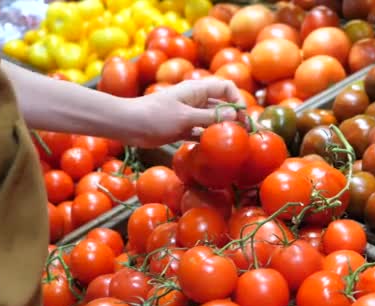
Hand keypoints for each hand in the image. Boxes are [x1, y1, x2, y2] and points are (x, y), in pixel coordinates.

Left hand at [125, 79, 244, 146]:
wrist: (127, 125)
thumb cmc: (155, 117)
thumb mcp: (185, 117)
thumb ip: (209, 117)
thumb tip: (234, 114)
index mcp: (197, 90)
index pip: (226, 87)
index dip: (237, 100)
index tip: (241, 116)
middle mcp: (196, 100)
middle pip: (222, 104)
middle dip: (235, 116)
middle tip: (247, 133)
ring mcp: (189, 114)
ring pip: (213, 119)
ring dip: (223, 128)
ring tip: (235, 143)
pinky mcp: (182, 127)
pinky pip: (201, 131)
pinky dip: (209, 137)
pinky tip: (215, 148)